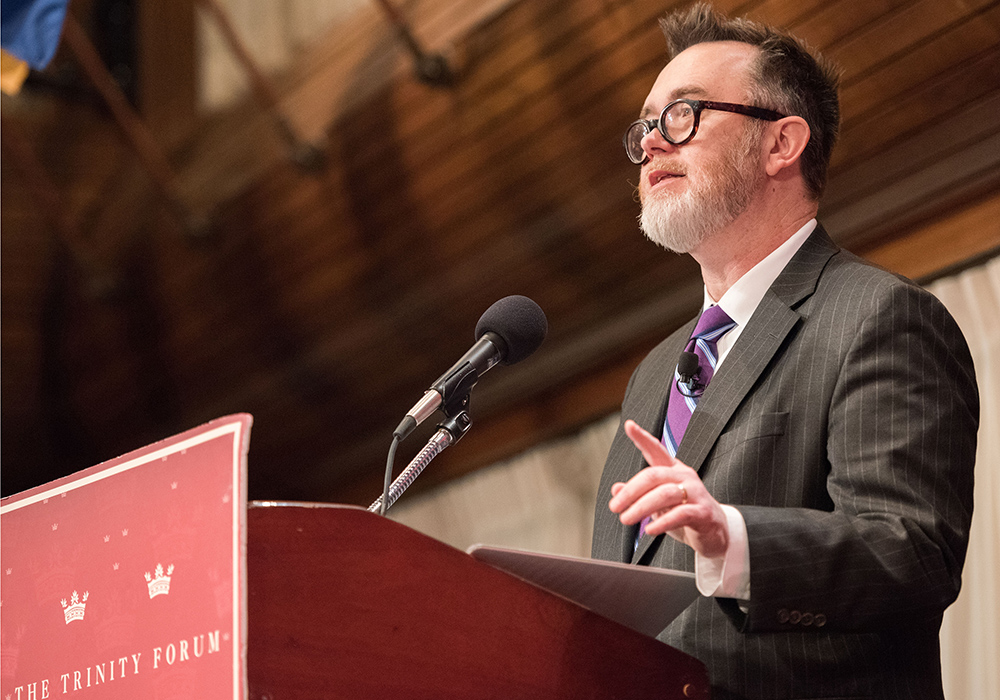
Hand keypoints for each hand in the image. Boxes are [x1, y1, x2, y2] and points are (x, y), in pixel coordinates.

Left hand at [608, 419, 729, 558]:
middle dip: (630, 491)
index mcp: (673, 470)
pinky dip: (662, 522)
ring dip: (641, 508)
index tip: (629, 425)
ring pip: (664, 494)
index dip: (642, 438)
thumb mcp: (657, 504)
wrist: (716, 534)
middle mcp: (685, 476)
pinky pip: (680, 514)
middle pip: (653, 476)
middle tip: (614, 507)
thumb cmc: (684, 515)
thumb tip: (616, 488)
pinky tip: (649, 530)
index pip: (656, 450)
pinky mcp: (704, 512)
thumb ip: (639, 495)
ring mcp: (696, 493)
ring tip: (626, 519)